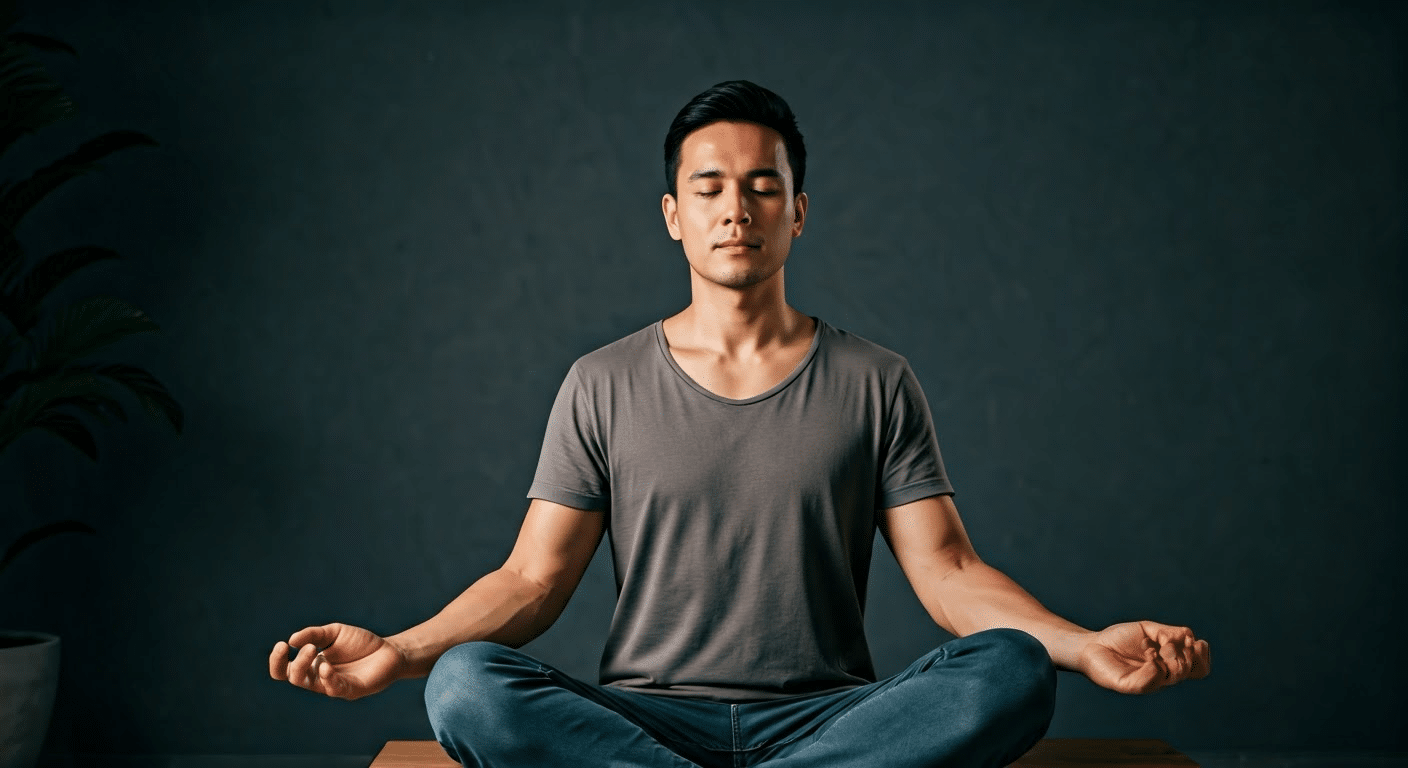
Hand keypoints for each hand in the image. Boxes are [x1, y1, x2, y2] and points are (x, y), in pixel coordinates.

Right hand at [268, 622, 405, 699]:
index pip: (284, 670)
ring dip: (307, 667)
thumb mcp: (334, 633)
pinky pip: (334, 689)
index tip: (281, 645)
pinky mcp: (351, 690)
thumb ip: (314, 635)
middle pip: (293, 677)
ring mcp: (333, 685)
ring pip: (310, 683)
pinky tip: (326, 667)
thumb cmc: (360, 644)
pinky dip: (328, 678)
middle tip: (309, 647)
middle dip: (294, 662)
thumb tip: (292, 640)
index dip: (277, 661)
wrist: (389, 650)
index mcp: (311, 664)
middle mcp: (318, 677)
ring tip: (314, 650)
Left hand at [1079, 620, 1209, 693]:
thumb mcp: (1150, 630)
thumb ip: (1171, 633)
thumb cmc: (1120, 639)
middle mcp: (1164, 676)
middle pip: (1192, 670)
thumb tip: (1190, 638)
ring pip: (1175, 675)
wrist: (1092, 645)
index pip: (1201, 667)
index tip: (1190, 640)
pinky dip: (1154, 663)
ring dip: (1169, 655)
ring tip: (1151, 647)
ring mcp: (1150, 682)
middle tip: (1165, 643)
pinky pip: (1153, 679)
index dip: (1201, 653)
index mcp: (1170, 664)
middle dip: (1185, 652)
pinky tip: (1146, 653)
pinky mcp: (1133, 686)